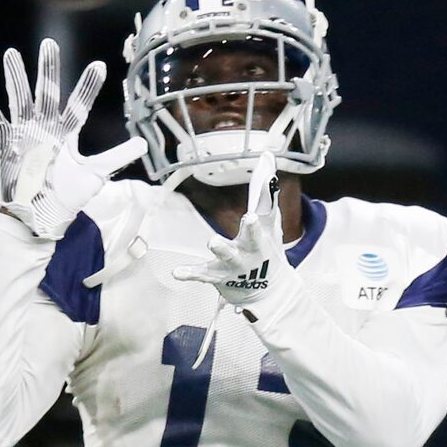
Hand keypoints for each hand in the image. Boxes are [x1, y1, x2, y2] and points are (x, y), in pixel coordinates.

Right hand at [0, 37, 143, 238]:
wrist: (40, 218)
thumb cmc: (66, 197)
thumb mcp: (95, 176)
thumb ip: (116, 157)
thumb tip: (142, 144)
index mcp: (66, 133)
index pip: (79, 105)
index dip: (89, 86)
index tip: (99, 65)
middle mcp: (46, 129)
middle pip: (48, 94)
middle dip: (48, 70)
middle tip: (50, 43)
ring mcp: (25, 136)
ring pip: (20, 101)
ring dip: (16, 79)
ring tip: (11, 54)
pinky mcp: (7, 148)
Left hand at [170, 153, 292, 315]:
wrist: (268, 291)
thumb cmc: (266, 248)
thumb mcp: (270, 222)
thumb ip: (265, 191)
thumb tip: (266, 154)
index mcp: (265, 233)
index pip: (267, 208)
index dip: (266, 190)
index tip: (268, 172)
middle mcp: (252, 249)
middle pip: (253, 237)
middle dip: (252, 228)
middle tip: (251, 217)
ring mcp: (236, 264)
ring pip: (228, 256)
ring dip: (221, 248)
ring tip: (212, 241)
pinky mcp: (218, 276)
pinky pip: (203, 274)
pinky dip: (190, 273)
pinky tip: (176, 272)